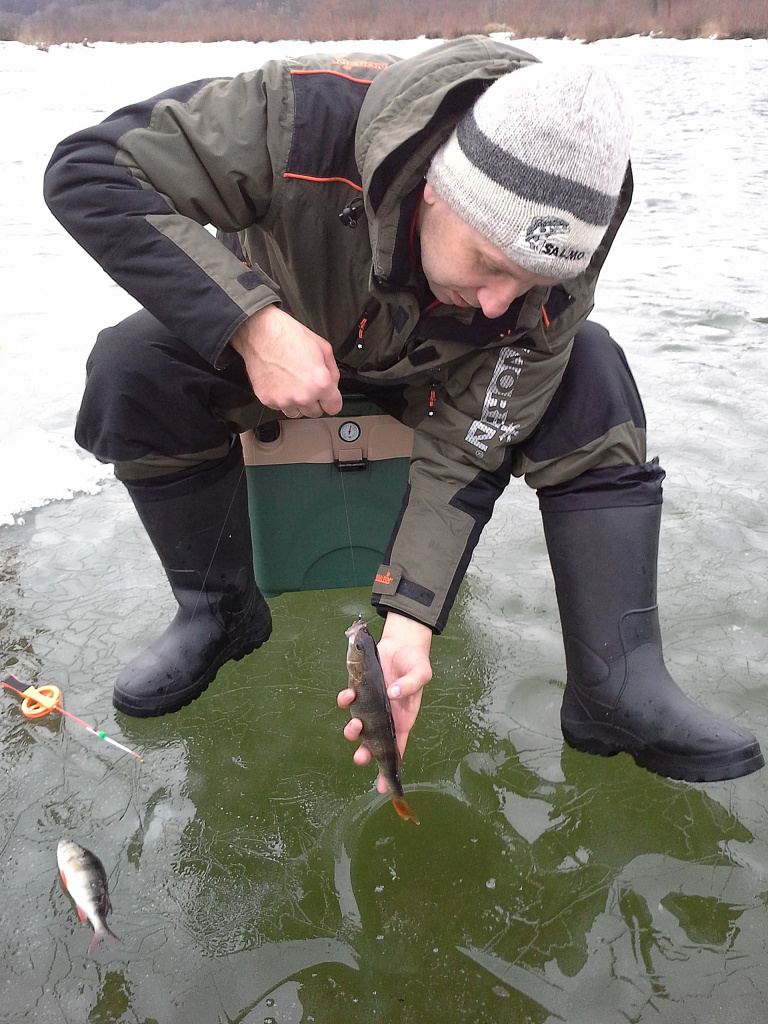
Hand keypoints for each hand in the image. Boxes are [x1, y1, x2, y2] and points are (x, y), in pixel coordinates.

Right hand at [230, 304, 341, 416]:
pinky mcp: (267, 400)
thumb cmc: (289, 336)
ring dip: (297, 402)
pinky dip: (281, 398)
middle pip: (315, 412)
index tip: (328, 397)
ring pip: (297, 412)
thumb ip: (333, 372)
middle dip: (314, 400)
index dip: (332, 400)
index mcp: (320, 384)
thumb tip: (333, 384)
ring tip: (293, 383)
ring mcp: (283, 400)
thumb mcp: (323, 348)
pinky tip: (280, 381)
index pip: (334, 408)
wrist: (260, 333)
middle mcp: (302, 396)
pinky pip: (279, 407)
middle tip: (307, 384)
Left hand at [337, 612, 432, 793]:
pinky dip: (346, 700)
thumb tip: (394, 694)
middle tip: (360, 757)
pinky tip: (348, 695)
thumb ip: (411, 684)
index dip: (390, 769)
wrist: (402, 642)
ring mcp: (370, 704)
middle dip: (365, 754)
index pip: (397, 749)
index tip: (383, 788)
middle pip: (373, 743)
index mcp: (403, 719)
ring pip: (358, 725)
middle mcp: (384, 716)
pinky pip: (349, 700)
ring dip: (353, 730)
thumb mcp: (422, 672)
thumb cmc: (415, 662)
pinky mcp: (359, 689)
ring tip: (354, 726)